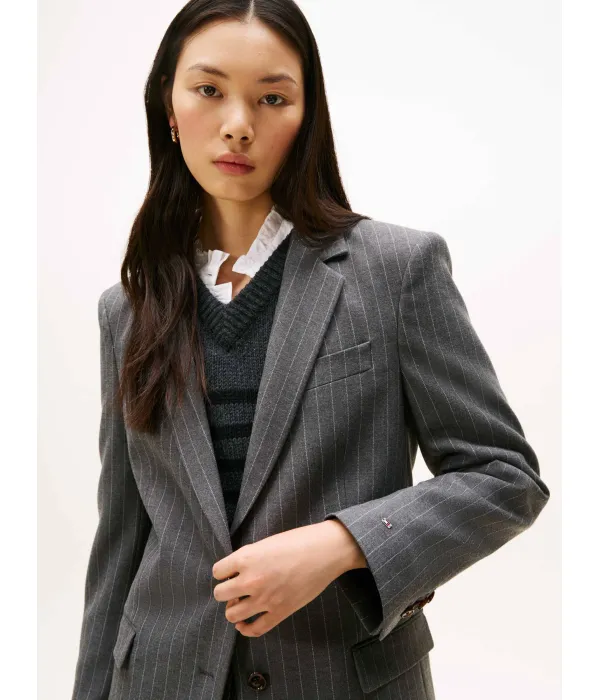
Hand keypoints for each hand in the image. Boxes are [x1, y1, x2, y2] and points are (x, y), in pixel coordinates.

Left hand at [212, 520, 364, 636]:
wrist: (325, 551)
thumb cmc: (298, 541)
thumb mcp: (266, 543)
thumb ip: (248, 558)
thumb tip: (235, 574)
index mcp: (246, 557)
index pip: (217, 572)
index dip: (223, 572)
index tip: (230, 572)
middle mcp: (251, 579)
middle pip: (220, 594)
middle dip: (225, 591)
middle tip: (235, 587)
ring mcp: (265, 598)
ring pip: (232, 614)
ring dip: (233, 609)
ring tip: (241, 603)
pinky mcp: (280, 612)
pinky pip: (254, 629)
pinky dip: (245, 629)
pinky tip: (244, 623)